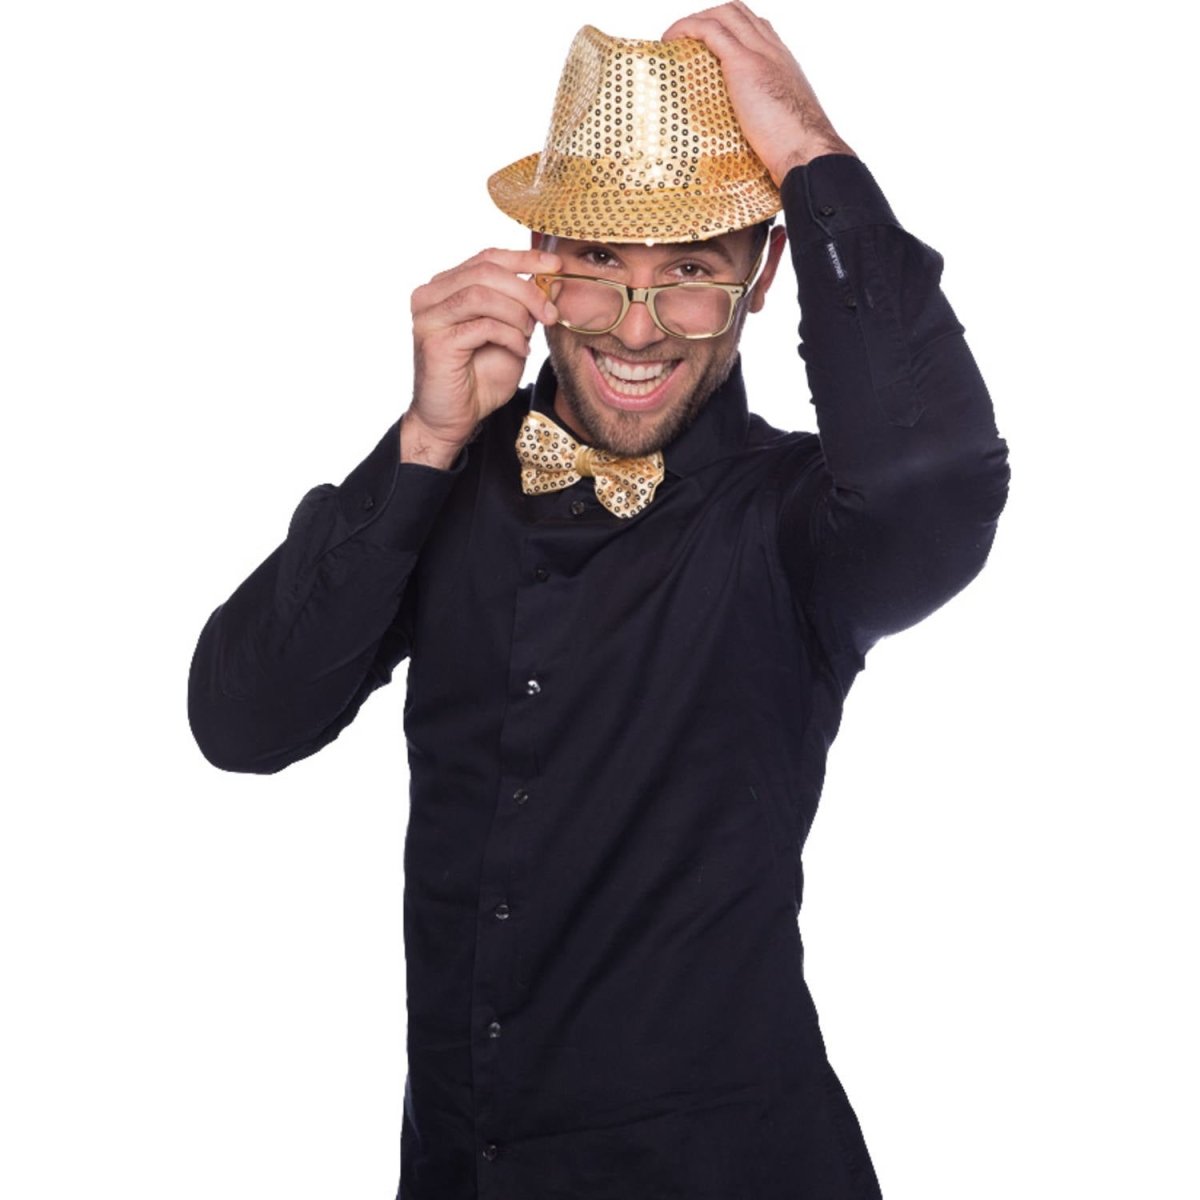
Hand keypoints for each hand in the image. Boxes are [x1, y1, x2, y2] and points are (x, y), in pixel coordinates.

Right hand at [402, 248, 560, 467]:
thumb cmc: (479, 378)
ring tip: (530, 335)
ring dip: (518, 314)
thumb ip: (522, 307)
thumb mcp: (509, 334)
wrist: (454, 419)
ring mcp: (428, 317)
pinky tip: (519, 350)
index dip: (524, 257)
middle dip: (527, 290)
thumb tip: (551, 279)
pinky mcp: (434, 341)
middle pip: (486, 271)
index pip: (487, 258)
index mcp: (446, 287)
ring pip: (483, 294)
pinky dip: (509, 336)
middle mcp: (430, 296)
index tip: (556, 265)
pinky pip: (482, 325)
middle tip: (550, 312)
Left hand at [662, 2, 854, 185]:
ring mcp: (759, 53)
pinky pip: (710, 31)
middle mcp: (773, 51)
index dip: (731, 30)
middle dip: (709, 19)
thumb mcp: (782, 126)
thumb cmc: (797, 149)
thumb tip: (752, 143)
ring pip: (724, 14)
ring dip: (694, 21)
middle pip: (739, 14)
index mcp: (783, 64)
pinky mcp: (743, 63)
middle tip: (686, 41)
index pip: (757, 29)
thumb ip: (766, 121)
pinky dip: (687, 29)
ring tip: (674, 40)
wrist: (807, 150)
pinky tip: (671, 41)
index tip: (709, 46)